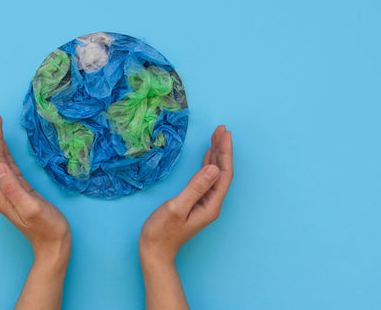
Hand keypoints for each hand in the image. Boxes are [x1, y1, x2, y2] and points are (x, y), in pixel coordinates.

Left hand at [0, 112, 70, 309]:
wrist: (54, 247)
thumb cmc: (47, 228)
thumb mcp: (32, 207)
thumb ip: (14, 186)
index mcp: (3, 193)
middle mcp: (2, 192)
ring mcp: (11, 193)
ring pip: (1, 163)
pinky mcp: (20, 194)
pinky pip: (10, 170)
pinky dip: (7, 156)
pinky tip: (8, 150)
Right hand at [139, 125, 232, 309]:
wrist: (155, 251)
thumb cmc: (162, 231)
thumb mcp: (176, 207)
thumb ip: (195, 187)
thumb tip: (213, 168)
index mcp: (210, 204)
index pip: (223, 173)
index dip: (225, 152)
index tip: (224, 134)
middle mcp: (211, 203)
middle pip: (222, 172)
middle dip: (223, 149)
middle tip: (221, 129)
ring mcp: (204, 203)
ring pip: (215, 174)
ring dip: (216, 155)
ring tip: (217, 136)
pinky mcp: (196, 202)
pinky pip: (206, 179)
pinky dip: (208, 164)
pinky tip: (208, 155)